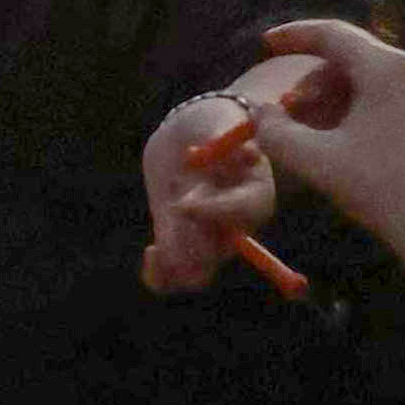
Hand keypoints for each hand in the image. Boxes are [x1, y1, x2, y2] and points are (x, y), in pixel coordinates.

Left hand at [137, 89, 275, 297]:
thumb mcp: (219, 125)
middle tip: (171, 217)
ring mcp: (207, 242)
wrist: (190, 137)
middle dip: (191, 241)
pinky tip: (150, 253)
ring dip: (174, 262)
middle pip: (220, 253)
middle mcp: (235, 227)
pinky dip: (159, 275)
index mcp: (254, 195)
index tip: (184, 202)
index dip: (216, 212)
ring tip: (157, 245)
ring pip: (198, 274)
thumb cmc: (211, 126)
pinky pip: (172, 278)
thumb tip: (246, 154)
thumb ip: (227, 141)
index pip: (246, 212)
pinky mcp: (179, 246)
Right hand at [244, 22, 404, 303]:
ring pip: (372, 79)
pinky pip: (392, 96)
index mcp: (387, 68)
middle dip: (314, 81)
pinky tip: (347, 141)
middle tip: (289, 113)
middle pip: (352, 58)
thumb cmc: (381, 189)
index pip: (332, 34)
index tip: (266, 45)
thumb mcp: (317, 162)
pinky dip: (362, 108)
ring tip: (314, 132)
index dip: (294, 36)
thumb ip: (277, 132)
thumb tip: (261, 113)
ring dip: (336, 97)